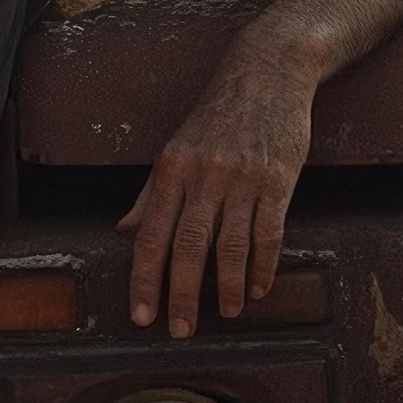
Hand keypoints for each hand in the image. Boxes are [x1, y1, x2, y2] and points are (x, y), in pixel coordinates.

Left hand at [119, 48, 316, 337]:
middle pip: (189, 247)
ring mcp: (242, 178)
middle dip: (182, 294)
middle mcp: (204, 175)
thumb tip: (124, 231)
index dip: (144, 279)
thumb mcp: (175, 147)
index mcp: (172, 169)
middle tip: (180, 331)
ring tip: (227, 313)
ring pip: (231, 246)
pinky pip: (269, 233)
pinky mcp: (278, 179)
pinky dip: (264, 266)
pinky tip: (260, 288)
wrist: (267, 71)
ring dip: (229, 287)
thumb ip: (152, 194)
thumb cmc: (218, 114)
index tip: (142, 315)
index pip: (151, 234)